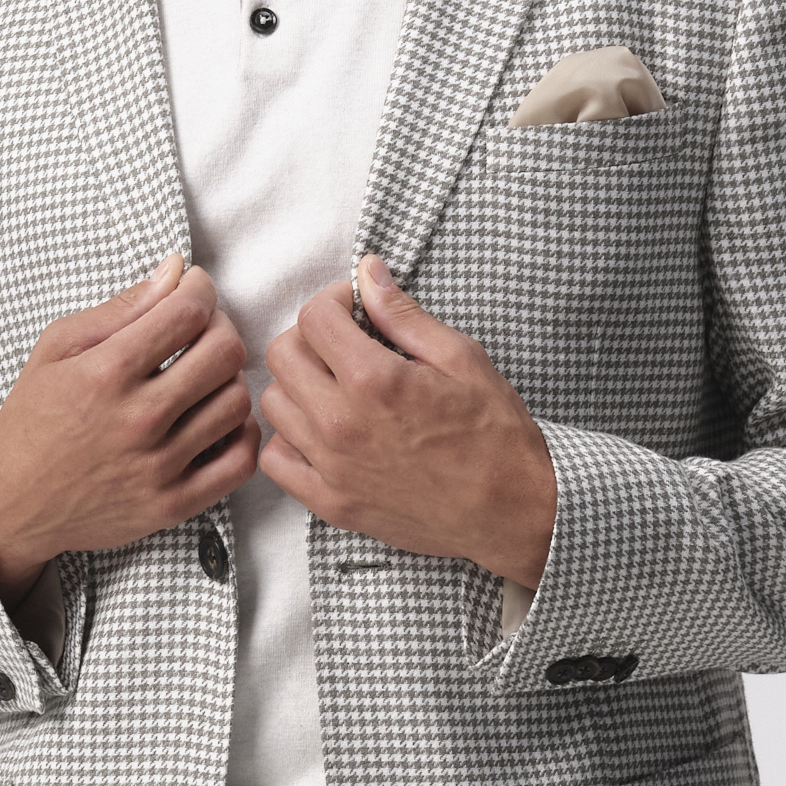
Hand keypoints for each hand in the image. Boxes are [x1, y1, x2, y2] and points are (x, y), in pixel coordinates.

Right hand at [0, 254, 258, 605]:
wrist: (13, 505)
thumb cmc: (33, 420)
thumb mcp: (56, 350)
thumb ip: (121, 308)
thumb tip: (176, 270)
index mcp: (107, 373)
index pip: (189, 312)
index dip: (200, 290)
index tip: (192, 291)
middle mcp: (138, 419)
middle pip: (225, 353)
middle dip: (220, 328)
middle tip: (200, 332)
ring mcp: (159, 467)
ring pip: (237, 402)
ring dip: (228, 379)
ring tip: (203, 378)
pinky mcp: (173, 505)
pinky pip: (241, 461)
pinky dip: (242, 432)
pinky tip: (219, 420)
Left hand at [259, 255, 555, 586]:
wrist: (511, 513)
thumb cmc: (496, 435)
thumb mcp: (462, 359)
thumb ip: (404, 315)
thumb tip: (367, 273)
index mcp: (374, 381)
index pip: (313, 318)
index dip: (334, 301)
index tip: (354, 308)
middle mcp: (341, 423)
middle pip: (282, 356)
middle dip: (311, 336)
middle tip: (344, 342)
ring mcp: (331, 467)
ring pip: (274, 404)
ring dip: (298, 385)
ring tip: (335, 387)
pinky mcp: (331, 503)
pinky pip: (275, 460)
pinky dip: (288, 438)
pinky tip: (320, 431)